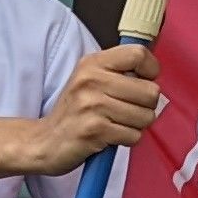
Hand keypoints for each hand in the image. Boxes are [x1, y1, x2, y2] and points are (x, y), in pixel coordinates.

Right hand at [27, 43, 160, 176]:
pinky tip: (110, 136)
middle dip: (146, 106)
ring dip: (136, 125)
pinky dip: (126, 140)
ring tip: (116, 123)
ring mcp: (92, 105)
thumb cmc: (75, 112)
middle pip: (150, 91)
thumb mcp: (90, 80)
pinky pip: (134, 136)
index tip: (142, 81)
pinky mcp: (95, 130)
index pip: (138, 55)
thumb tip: (153, 74)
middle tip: (126, 110)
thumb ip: (119, 72)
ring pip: (146, 116)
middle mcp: (91, 80)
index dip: (150, 70)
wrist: (45, 142)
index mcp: (92, 63)